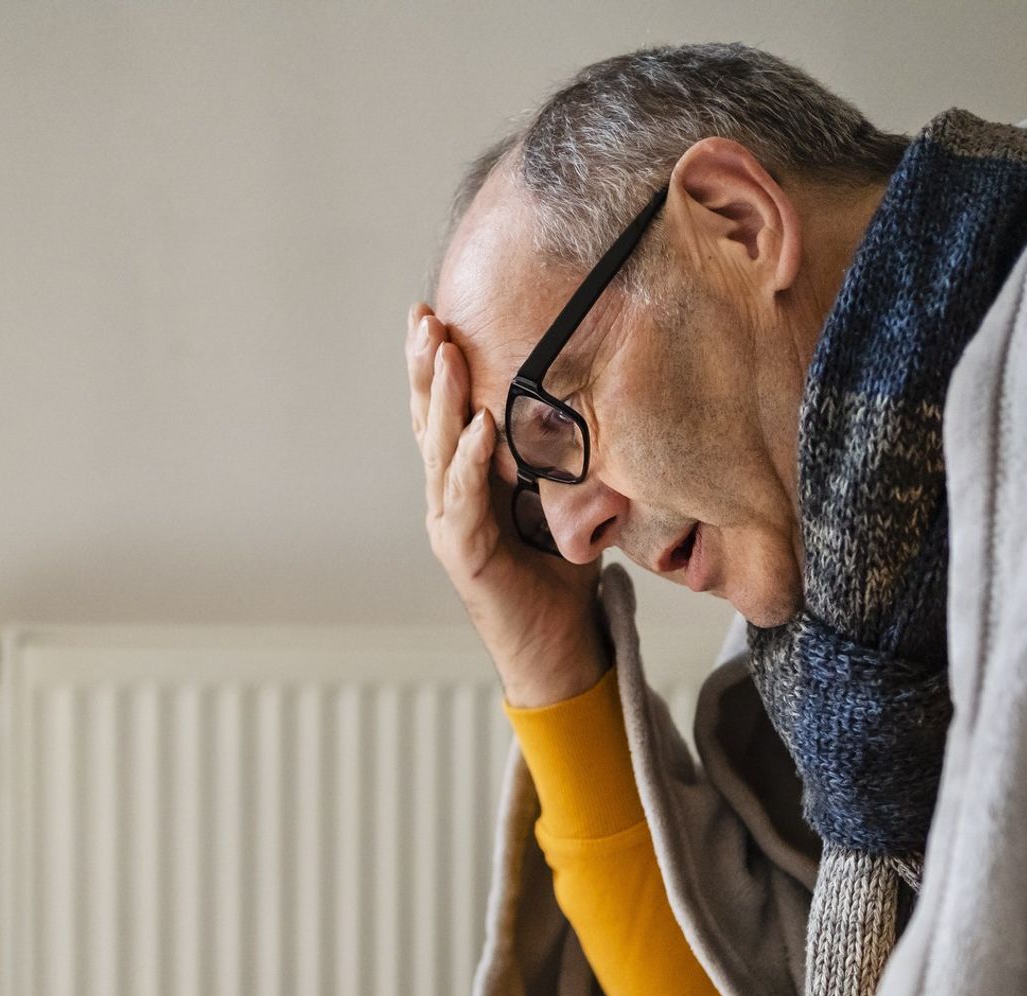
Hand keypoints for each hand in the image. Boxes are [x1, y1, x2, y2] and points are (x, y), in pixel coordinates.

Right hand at [408, 302, 607, 706]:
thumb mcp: (567, 499)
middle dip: (424, 367)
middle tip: (424, 316)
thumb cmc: (559, 576)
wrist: (558, 649)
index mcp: (466, 482)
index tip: (434, 315)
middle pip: (429, 421)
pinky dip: (469, 462)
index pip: (444, 413)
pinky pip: (464, 500)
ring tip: (443, 351)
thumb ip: (567, 456)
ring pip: (438, 451)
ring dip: (440, 400)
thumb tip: (603, 398)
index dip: (435, 367)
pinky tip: (478, 427)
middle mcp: (448, 499)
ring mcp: (450, 526)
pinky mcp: (465, 555)